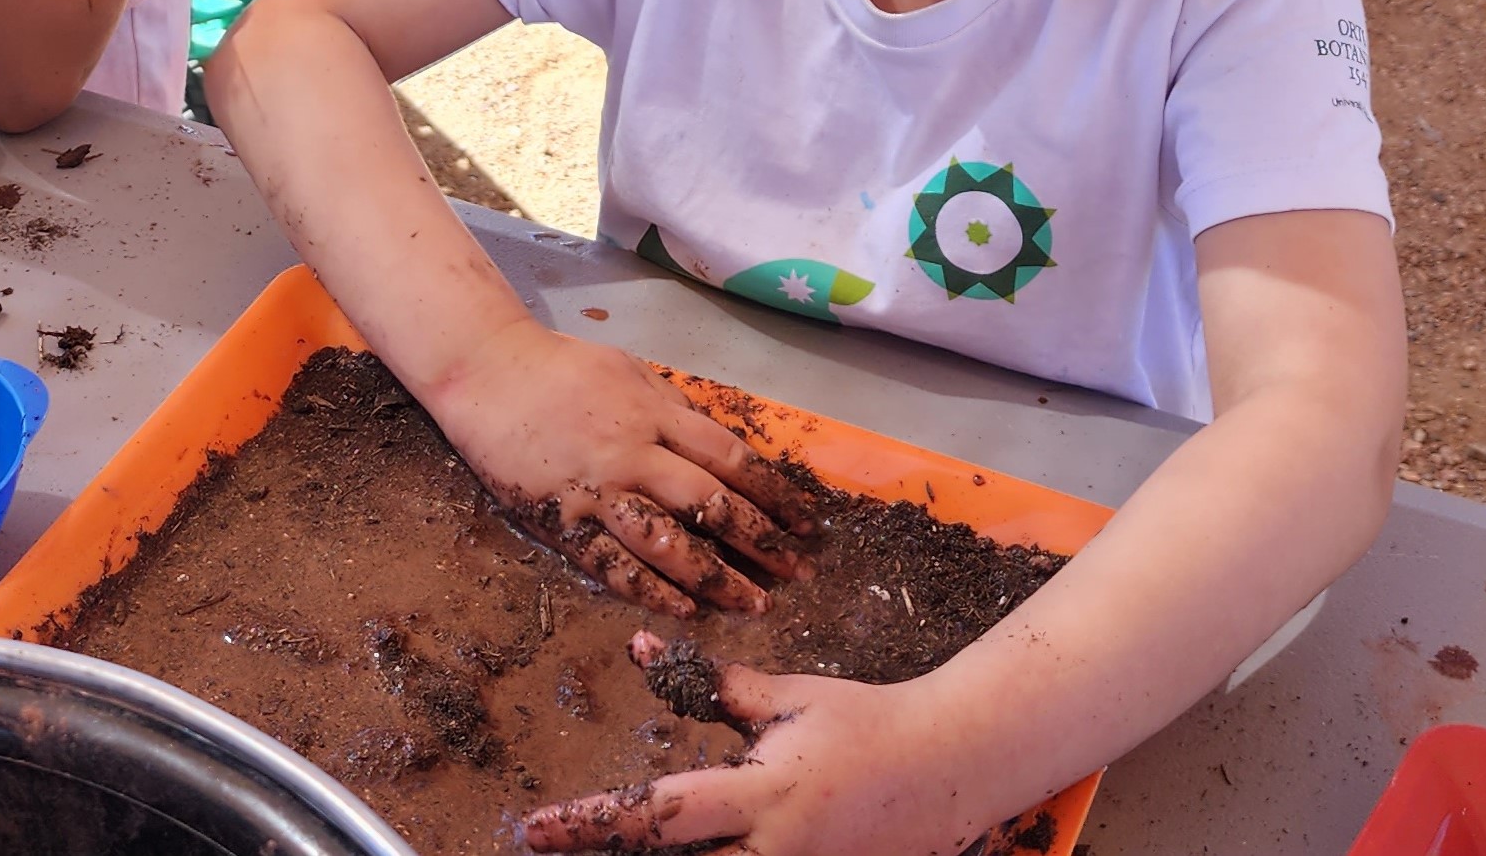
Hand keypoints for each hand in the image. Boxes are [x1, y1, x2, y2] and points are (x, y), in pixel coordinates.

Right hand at [426, 318, 820, 615]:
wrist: (484, 369)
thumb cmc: (559, 366)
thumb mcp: (628, 370)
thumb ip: (672, 408)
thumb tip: (718, 446)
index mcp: (654, 412)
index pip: (731, 459)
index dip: (775, 495)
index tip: (807, 524)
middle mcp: (633, 452)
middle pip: (710, 504)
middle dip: (762, 542)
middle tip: (798, 574)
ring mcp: (596, 488)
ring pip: (668, 542)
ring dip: (716, 577)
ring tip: (753, 604)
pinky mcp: (559, 518)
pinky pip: (611, 563)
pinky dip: (651, 589)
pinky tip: (683, 609)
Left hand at [523, 658, 984, 855]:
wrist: (954, 767)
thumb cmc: (864, 722)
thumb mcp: (786, 698)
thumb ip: (712, 684)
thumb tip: (640, 649)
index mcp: (760, 795)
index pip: (656, 815)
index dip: (588, 824)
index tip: (531, 828)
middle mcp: (776, 852)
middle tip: (552, 853)